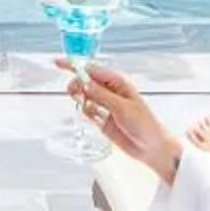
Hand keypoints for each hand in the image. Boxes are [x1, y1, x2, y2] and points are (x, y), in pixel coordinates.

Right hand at [62, 61, 180, 181]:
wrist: (151, 147)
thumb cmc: (144, 124)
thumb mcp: (122, 108)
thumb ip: (102, 95)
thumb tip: (85, 83)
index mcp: (118, 83)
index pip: (92, 70)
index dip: (75, 65)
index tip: (59, 63)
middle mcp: (110, 91)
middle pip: (85, 81)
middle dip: (76, 84)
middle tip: (74, 93)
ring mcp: (105, 105)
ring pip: (84, 95)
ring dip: (80, 98)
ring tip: (84, 105)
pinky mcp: (101, 118)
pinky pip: (87, 110)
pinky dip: (84, 111)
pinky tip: (91, 116)